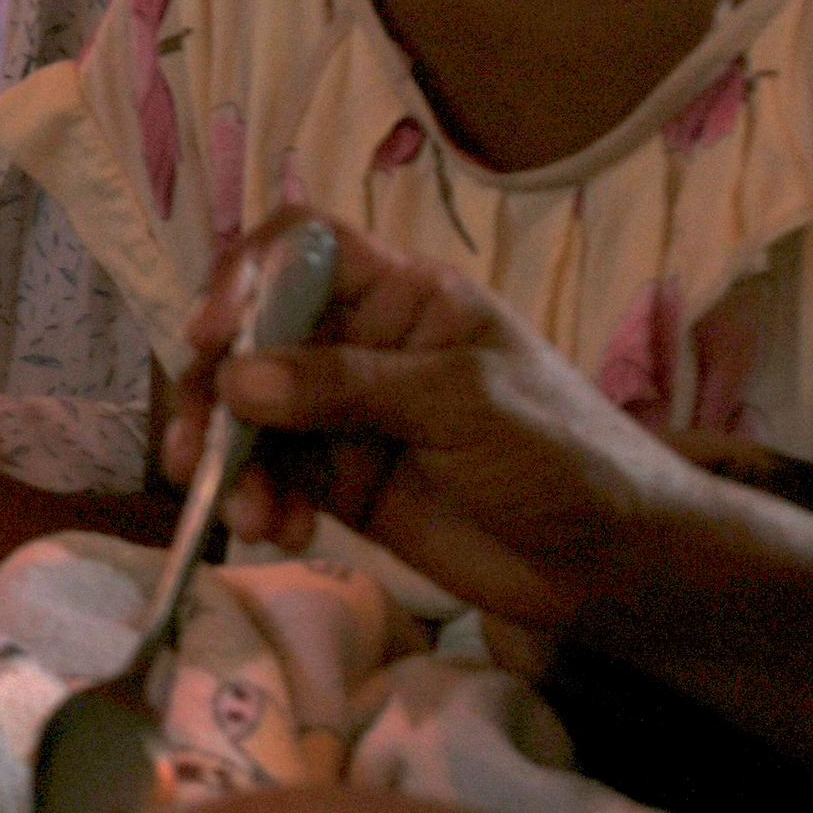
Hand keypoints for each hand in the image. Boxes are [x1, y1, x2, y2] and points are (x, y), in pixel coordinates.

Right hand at [168, 211, 688, 637]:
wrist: (614, 566)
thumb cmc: (562, 454)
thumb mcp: (463, 404)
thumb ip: (349, 388)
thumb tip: (237, 382)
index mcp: (401, 297)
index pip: (301, 247)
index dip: (246, 274)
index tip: (214, 333)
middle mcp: (359, 345)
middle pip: (252, 335)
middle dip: (213, 389)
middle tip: (198, 447)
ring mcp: (344, 416)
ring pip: (246, 413)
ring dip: (225, 456)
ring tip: (243, 512)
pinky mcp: (339, 482)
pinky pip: (269, 477)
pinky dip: (256, 500)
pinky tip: (277, 532)